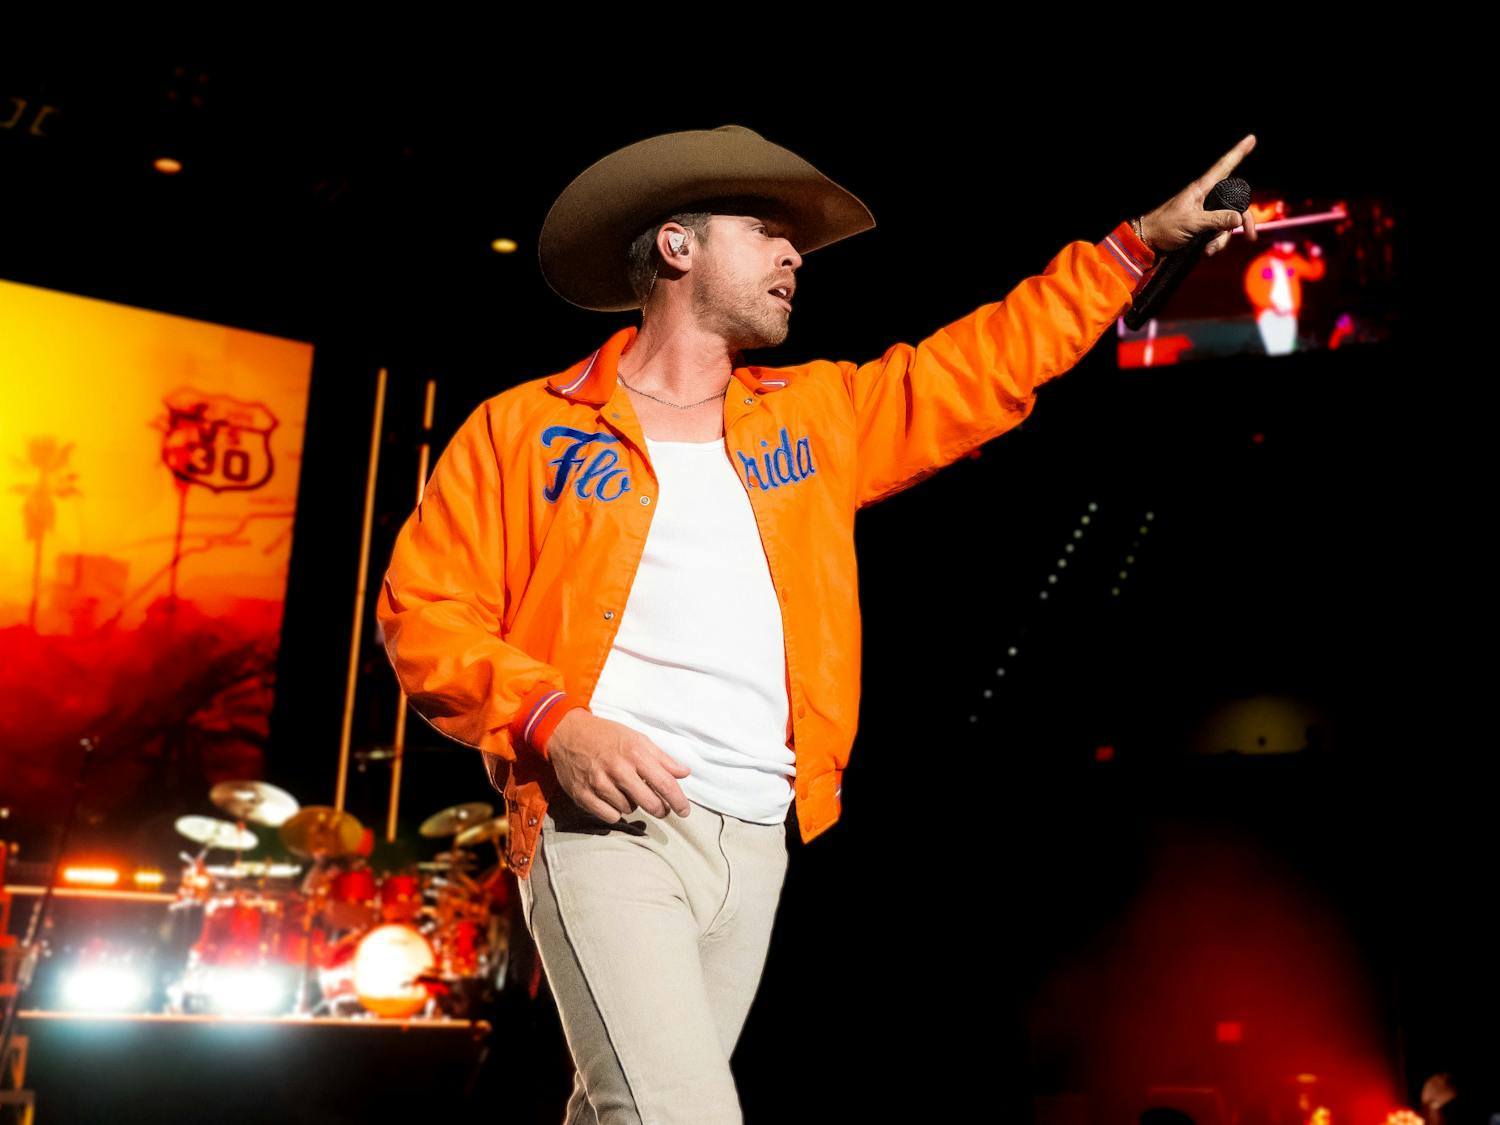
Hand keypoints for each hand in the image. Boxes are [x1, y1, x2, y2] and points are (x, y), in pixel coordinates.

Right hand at [545, 709, 692, 821]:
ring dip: (633, 805)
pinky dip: (615, 812)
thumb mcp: (637, 739)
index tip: (684, 811)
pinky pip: (609, 816)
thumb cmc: (606, 736)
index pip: (664, 783)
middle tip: (660, 807)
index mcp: (635, 753)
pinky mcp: (583, 794)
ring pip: (629, 810)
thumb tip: (684, 773)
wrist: (568, 732)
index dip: (678, 801)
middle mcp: (618, 769)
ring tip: (626, 791)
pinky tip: (613, 799)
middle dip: (660, 809)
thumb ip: (662, 758)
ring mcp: (599, 783)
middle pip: (650, 803)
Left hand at [1140, 133, 1259, 257]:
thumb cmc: (1164, 227)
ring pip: (1228, 222)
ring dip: (1222, 238)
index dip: (1238, 153)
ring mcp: (1206, 213)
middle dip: (1243, 220)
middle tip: (1249, 236)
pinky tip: (1205, 251)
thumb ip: (1217, 220)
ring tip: (1209, 249)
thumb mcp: (1192, 223)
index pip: (1224, 167)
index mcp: (1201, 188)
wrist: (1148, 243)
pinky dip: (1215, 243)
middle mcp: (1206, 198)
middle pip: (1236, 203)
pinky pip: (1219, 234)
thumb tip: (1239, 218)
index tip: (1251, 139)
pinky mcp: (1203, 227)